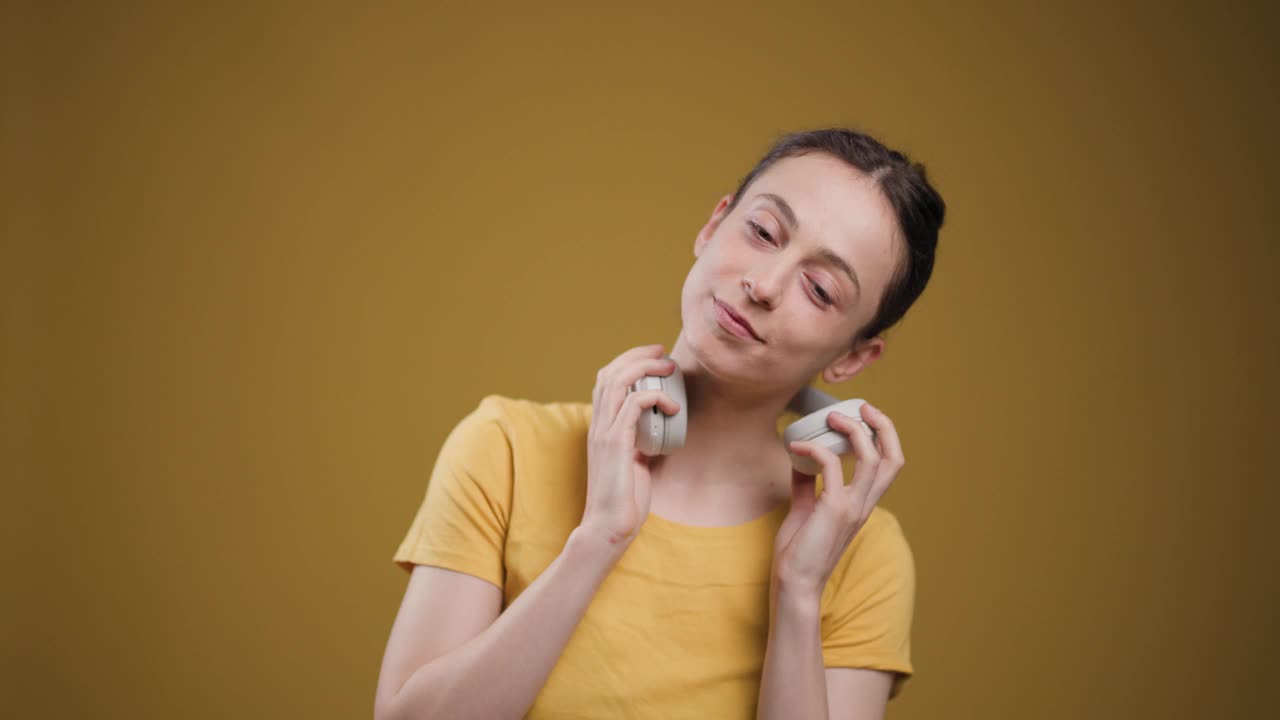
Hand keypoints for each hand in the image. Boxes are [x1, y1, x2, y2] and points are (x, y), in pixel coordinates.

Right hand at [580, 344, 680, 548]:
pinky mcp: (614, 444)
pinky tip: (673, 407)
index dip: (628, 362)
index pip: (605, 381)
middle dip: (637, 356)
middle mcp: (597, 425)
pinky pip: (631, 406)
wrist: (608, 526)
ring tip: (669, 369)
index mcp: (600, 427)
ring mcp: (603, 433)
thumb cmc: (624, 500)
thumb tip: (661, 430)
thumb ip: (642, 443)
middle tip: (663, 354)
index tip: (654, 358)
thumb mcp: (635, 463)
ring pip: (616, 382)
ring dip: (644, 369)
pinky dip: (654, 397)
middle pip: (609, 373)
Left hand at [772, 402, 904, 597]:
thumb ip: (806, 487)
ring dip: (853, 430)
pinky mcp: (834, 510)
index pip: (890, 464)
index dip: (883, 436)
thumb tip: (800, 462)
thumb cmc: (798, 554)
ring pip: (873, 458)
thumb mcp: (804, 513)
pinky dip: (815, 450)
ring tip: (829, 418)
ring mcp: (852, 507)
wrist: (794, 585)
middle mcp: (864, 504)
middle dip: (883, 426)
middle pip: (893, 457)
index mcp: (862, 504)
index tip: (862, 416)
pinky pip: (832, 466)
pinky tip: (794, 448)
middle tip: (861, 407)